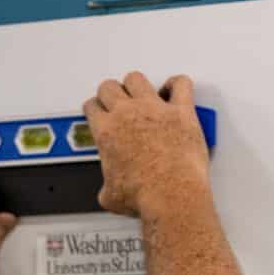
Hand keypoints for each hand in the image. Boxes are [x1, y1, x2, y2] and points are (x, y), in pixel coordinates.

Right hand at [85, 71, 208, 217]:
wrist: (170, 195)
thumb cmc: (144, 196)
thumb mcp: (111, 196)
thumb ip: (107, 186)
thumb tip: (109, 193)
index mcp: (106, 131)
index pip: (92, 107)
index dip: (95, 109)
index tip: (99, 111)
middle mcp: (127, 114)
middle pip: (109, 87)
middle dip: (111, 93)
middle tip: (117, 101)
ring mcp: (154, 109)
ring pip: (137, 78)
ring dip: (136, 85)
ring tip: (141, 93)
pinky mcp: (181, 111)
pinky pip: (180, 84)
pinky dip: (176, 83)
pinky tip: (173, 90)